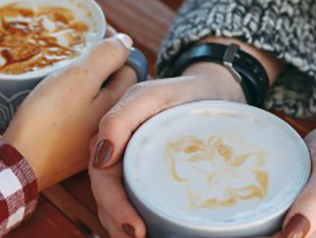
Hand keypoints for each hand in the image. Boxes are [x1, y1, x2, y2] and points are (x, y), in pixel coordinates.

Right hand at [1, 34, 137, 189]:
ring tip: (62, 78)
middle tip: (74, 60)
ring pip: (97, 101)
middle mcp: (117, 126)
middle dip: (99, 69)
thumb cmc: (50, 117)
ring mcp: (96, 139)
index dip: (112, 51)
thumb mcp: (79, 77)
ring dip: (84, 87)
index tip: (91, 43)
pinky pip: (81, 118)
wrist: (19, 162)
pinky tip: (56, 103)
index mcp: (123, 106)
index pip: (130, 67)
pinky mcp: (76, 149)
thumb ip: (106, 56)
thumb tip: (126, 41)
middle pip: (114, 84)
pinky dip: (73, 106)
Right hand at [88, 62, 244, 237]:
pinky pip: (139, 203)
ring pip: (119, 204)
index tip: (136, 228)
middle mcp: (118, 155)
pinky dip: (140, 220)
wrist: (213, 92)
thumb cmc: (183, 91)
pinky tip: (156, 233)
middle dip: (119, 223)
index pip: (103, 179)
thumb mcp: (152, 95)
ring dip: (124, 227)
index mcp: (111, 137)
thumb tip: (102, 156)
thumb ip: (121, 117)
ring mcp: (132, 167)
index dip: (114, 206)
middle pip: (108, 198)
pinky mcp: (149, 177)